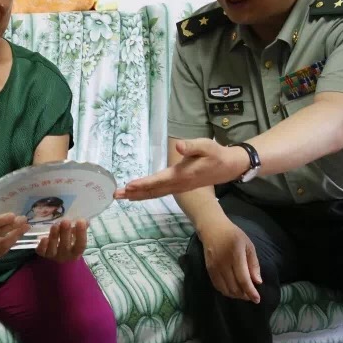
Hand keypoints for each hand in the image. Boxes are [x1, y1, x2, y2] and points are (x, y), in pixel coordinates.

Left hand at [35, 220, 88, 262]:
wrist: (57, 256)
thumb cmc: (68, 244)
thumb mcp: (75, 237)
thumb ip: (79, 230)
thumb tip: (85, 221)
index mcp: (75, 252)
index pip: (81, 245)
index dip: (81, 234)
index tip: (81, 221)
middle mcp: (65, 256)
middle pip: (66, 246)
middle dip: (65, 233)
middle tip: (65, 221)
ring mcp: (53, 256)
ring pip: (53, 249)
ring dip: (54, 236)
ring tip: (55, 225)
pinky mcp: (43, 254)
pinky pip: (42, 252)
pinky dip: (42, 245)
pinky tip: (44, 238)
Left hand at [115, 139, 250, 200]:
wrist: (228, 167)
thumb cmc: (215, 154)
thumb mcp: (206, 146)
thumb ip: (192, 146)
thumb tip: (178, 146)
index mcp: (182, 175)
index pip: (159, 180)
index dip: (143, 184)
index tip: (128, 186)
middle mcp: (178, 184)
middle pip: (152, 191)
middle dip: (133, 193)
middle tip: (115, 195)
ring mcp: (178, 188)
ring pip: (154, 194)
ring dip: (137, 195)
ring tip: (121, 197)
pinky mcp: (178, 187)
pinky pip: (159, 193)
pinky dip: (146, 194)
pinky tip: (136, 195)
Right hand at [200, 219, 261, 303]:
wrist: (212, 228)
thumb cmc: (233, 235)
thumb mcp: (248, 245)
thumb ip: (253, 264)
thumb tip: (257, 282)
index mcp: (236, 254)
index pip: (243, 278)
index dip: (250, 291)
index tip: (257, 300)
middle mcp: (223, 262)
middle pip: (234, 286)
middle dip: (244, 295)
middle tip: (251, 296)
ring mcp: (214, 266)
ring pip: (225, 288)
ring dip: (235, 295)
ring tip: (243, 294)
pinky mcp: (208, 269)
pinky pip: (217, 285)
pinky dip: (225, 291)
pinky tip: (232, 291)